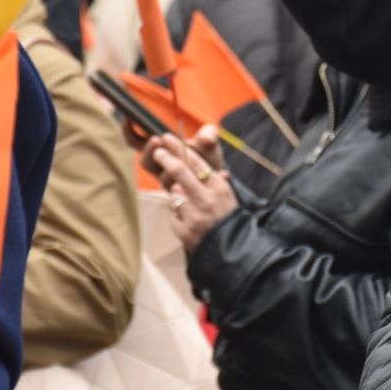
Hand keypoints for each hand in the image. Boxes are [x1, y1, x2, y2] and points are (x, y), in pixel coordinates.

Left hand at [147, 125, 235, 252]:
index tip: (167, 139)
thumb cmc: (229, 219)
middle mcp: (206, 199)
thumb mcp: (229, 196)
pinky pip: (173, 214)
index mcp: (218, 188)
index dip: (179, 148)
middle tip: (158, 151)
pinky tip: (187, 218)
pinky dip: (177, 214)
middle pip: (179, 171)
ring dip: (175, 194)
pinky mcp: (184, 230)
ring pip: (173, 194)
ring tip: (185, 200)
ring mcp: (194, 216)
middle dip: (165, 158)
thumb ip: (217, 181)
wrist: (232, 250)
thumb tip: (214, 169)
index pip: (196, 162)